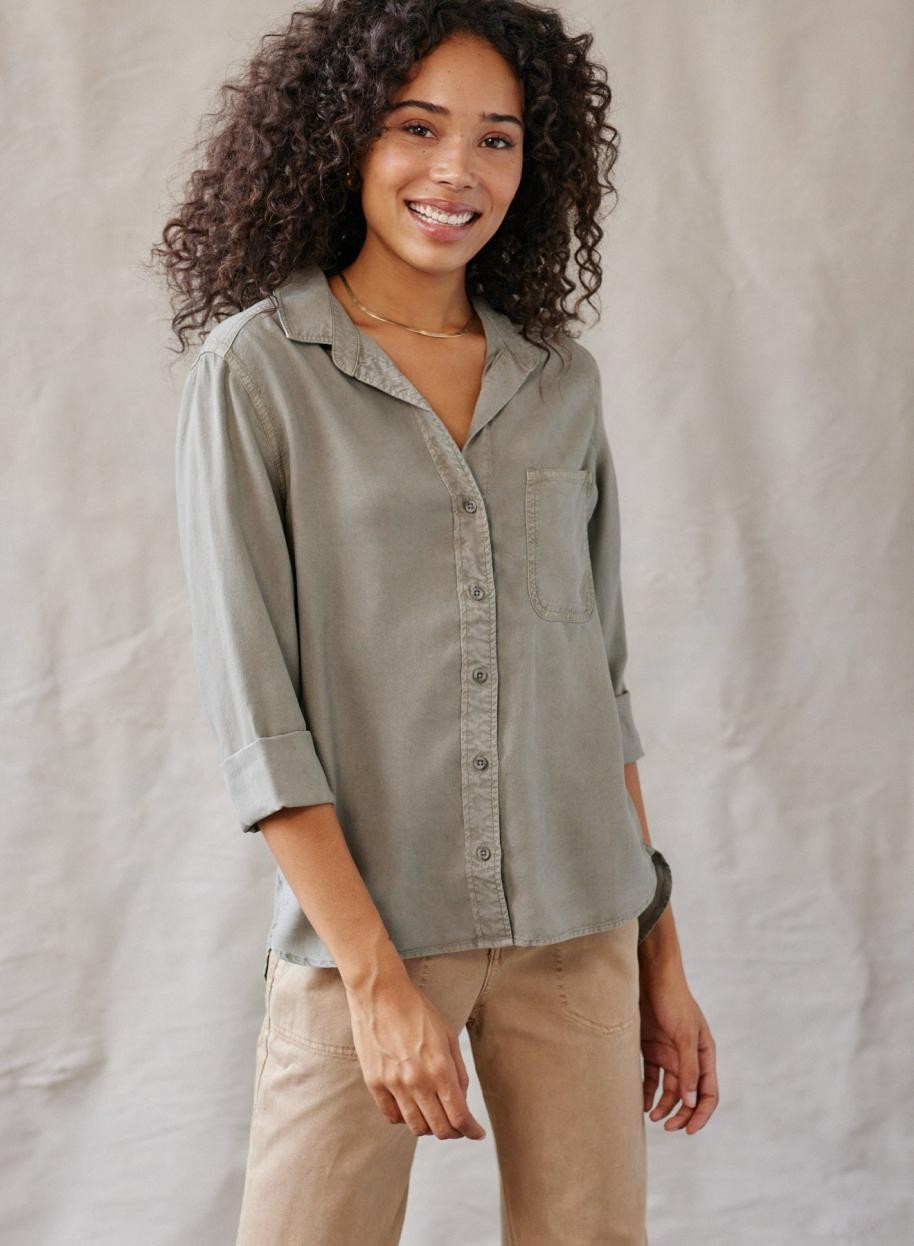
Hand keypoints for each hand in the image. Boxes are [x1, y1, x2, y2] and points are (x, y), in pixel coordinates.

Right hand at [344, 968, 487, 1140]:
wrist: (380, 993)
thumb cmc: (417, 1010)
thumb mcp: (447, 1035)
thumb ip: (457, 1071)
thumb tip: (461, 1098)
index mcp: (439, 1067)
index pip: (459, 1116)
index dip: (472, 1131)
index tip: (477, 1133)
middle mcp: (417, 1081)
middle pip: (440, 1128)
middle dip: (455, 1132)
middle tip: (459, 1127)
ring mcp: (393, 1084)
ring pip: (416, 1127)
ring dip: (431, 1128)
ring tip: (436, 1117)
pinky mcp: (374, 1083)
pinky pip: (392, 1116)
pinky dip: (405, 1119)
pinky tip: (412, 1108)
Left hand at [638, 958, 718, 1133]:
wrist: (650, 976)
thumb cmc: (673, 1000)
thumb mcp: (683, 1034)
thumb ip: (688, 1067)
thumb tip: (691, 1100)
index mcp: (704, 1054)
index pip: (709, 1092)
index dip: (701, 1113)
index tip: (689, 1130)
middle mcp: (688, 1057)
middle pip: (688, 1095)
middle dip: (681, 1114)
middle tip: (667, 1127)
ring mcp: (669, 1054)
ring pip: (669, 1090)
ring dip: (663, 1106)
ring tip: (651, 1116)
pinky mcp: (651, 1049)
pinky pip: (652, 1078)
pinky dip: (648, 1092)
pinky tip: (642, 1103)